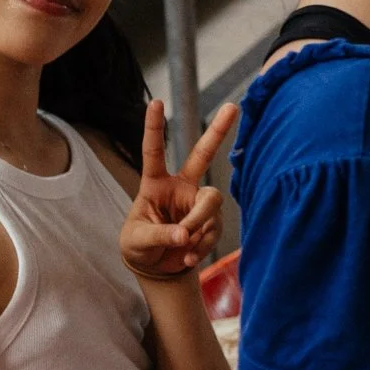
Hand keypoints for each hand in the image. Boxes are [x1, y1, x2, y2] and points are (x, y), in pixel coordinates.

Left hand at [121, 101, 238, 281]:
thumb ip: (160, 235)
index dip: (154, 128)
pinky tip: (188, 257)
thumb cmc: (138, 247)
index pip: (153, 152)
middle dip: (218, 130)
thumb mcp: (137, 242)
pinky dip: (201, 247)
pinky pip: (214, 230)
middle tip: (232, 106)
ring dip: (198, 226)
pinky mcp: (211, 222)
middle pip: (203, 154)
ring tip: (183, 248)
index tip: (156, 102)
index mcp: (155, 184)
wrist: (156, 268)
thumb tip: (184, 235)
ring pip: (211, 202)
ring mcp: (198, 203)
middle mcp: (181, 187)